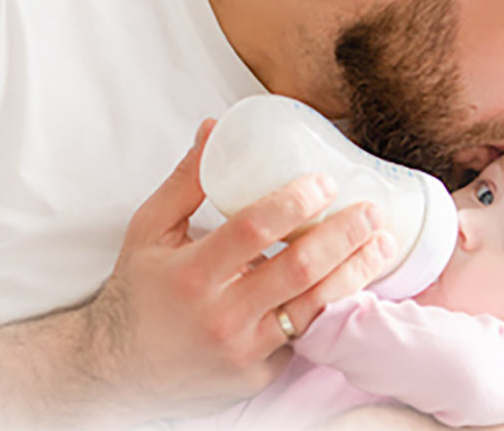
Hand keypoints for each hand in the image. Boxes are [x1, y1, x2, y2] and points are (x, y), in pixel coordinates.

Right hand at [83, 119, 396, 418]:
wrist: (120, 371)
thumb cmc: (137, 294)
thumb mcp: (149, 232)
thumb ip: (185, 182)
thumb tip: (215, 129)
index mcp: (192, 274)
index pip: (253, 230)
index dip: (294, 202)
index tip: (325, 182)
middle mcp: (221, 316)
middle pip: (299, 270)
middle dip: (345, 235)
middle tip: (371, 210)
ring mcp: (244, 351)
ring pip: (314, 308)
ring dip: (356, 273)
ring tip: (382, 244)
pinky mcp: (259, 375)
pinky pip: (304, 338)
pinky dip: (331, 308)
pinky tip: (355, 283)